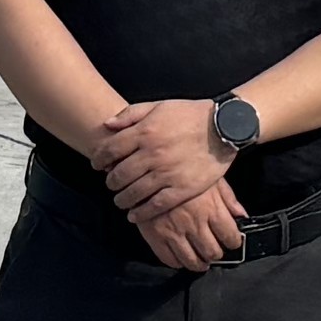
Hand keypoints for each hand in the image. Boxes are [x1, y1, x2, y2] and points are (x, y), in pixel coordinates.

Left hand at [92, 96, 233, 216]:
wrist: (223, 127)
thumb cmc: (189, 114)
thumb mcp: (158, 106)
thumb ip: (130, 114)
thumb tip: (106, 125)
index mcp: (145, 132)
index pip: (110, 150)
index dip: (98, 159)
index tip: (97, 165)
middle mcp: (152, 154)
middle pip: (119, 174)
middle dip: (110, 181)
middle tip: (110, 183)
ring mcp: (167, 173)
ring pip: (133, 193)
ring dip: (122, 199)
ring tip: (120, 199)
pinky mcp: (182, 189)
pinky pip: (155, 206)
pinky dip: (141, 213)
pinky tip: (134, 214)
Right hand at [132, 170, 249, 270]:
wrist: (148, 166)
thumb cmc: (183, 169)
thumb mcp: (210, 176)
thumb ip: (228, 197)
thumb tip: (241, 216)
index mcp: (211, 208)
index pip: (230, 237)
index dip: (233, 242)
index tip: (231, 241)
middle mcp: (194, 223)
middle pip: (212, 252)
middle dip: (216, 254)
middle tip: (214, 250)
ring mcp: (174, 232)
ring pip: (192, 261)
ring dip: (200, 264)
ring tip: (201, 260)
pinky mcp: (155, 236)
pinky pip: (169, 260)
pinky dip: (178, 263)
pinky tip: (181, 257)